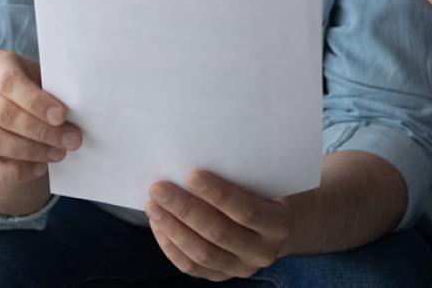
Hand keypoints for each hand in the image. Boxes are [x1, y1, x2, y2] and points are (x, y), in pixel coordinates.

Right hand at [0, 50, 81, 198]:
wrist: (16, 107)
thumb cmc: (39, 89)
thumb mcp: (47, 80)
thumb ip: (57, 90)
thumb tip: (81, 110)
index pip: (9, 81)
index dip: (36, 101)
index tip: (62, 116)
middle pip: (2, 113)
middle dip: (40, 130)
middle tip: (71, 140)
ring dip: (30, 151)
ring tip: (59, 153)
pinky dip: (16, 171)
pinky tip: (40, 167)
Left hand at [145, 171, 291, 280]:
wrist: (273, 225)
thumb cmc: (262, 190)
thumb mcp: (263, 180)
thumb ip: (241, 175)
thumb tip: (195, 157)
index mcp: (278, 224)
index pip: (246, 212)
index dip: (219, 194)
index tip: (191, 175)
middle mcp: (262, 251)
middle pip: (218, 233)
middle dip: (184, 209)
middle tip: (159, 188)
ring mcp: (241, 268)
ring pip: (201, 253)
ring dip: (172, 228)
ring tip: (153, 205)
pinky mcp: (221, 276)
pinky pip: (191, 266)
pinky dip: (170, 245)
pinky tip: (158, 225)